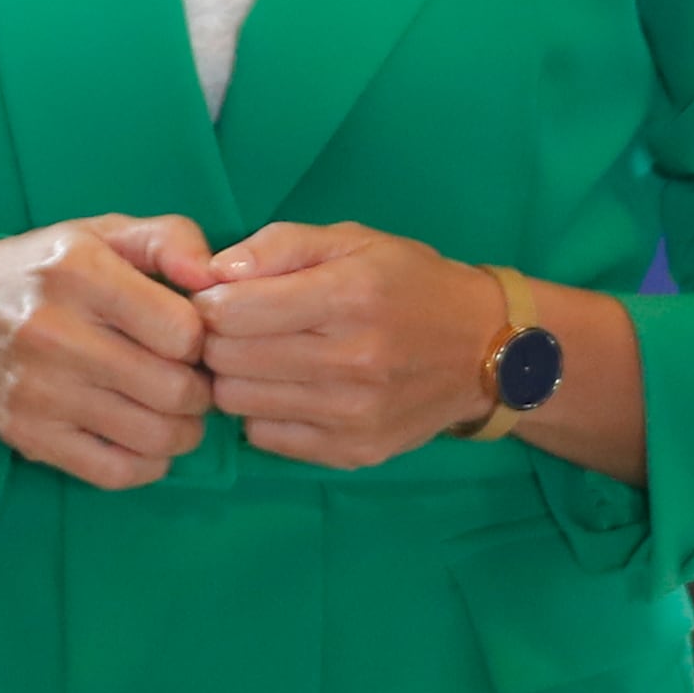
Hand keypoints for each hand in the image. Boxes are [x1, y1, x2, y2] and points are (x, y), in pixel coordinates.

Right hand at [0, 216, 219, 489]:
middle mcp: (54, 333)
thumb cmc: (44, 270)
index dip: (202, 339)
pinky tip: (145, 440)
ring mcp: (39, 392)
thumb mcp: (103, 233)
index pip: (182, 331)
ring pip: (153, 436)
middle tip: (192, 381)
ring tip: (175, 411)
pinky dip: (148, 464)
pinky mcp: (29, 436)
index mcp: (78, 272)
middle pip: (174, 390)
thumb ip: (169, 239)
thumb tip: (214, 276)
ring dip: (183, 431)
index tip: (189, 338)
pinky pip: (115, 472)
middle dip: (200, 391)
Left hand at [193, 220, 493, 469]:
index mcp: (349, 297)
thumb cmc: (408, 283)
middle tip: (238, 328)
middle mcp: (353, 361)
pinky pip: (266, 438)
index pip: (232, 311)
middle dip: (217, 340)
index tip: (221, 296)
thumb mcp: (351, 240)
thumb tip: (211, 272)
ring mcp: (354, 415)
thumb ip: (278, 246)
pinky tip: (288, 389)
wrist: (483, 349)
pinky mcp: (354, 451)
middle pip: (227, 360)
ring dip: (236, 378)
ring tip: (262, 358)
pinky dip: (263, 413)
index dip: (210, 301)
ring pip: (239, 403)